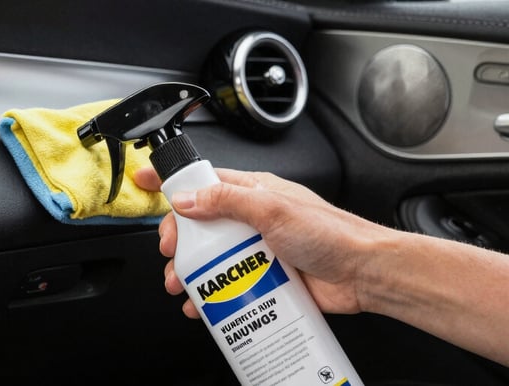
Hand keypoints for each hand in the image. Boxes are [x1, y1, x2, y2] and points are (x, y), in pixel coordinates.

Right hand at [134, 167, 390, 318]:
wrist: (364, 274)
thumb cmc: (332, 233)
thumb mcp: (274, 209)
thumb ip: (228, 201)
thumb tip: (188, 199)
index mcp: (253, 192)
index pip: (203, 180)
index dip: (172, 180)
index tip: (144, 180)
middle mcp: (251, 219)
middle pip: (199, 225)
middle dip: (177, 239)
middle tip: (171, 252)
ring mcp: (256, 249)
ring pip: (210, 258)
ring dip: (190, 272)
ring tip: (181, 286)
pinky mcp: (262, 277)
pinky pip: (227, 285)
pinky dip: (210, 296)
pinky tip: (204, 307)